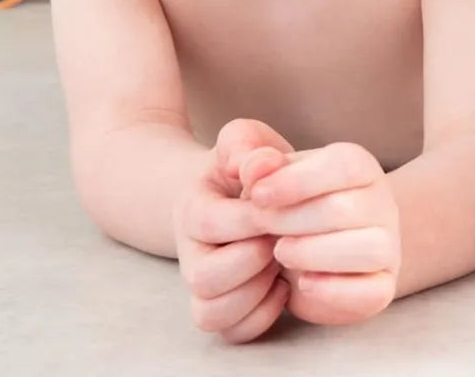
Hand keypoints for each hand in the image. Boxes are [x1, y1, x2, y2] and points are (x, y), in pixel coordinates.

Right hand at [173, 119, 294, 343]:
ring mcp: (205, 288)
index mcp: (192, 209)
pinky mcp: (225, 311)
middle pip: (205, 277)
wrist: (234, 195)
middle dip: (252, 259)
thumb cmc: (245, 168)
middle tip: (283, 238)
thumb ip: (245, 144)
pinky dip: (262, 316)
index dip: (250, 218)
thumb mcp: (244, 142)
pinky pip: (234, 332)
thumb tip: (258, 164)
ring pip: (212, 313)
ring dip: (255, 292)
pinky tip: (283, 284)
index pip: (210, 222)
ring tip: (281, 263)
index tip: (281, 207)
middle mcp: (191, 254)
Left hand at [243, 141, 401, 326]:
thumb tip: (253, 167)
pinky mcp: (383, 286)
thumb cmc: (294, 205)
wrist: (322, 246)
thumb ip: (259, 166)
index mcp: (361, 167)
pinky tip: (303, 282)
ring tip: (280, 252)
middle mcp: (382, 203)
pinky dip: (333, 290)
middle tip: (260, 226)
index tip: (257, 195)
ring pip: (368, 249)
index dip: (297, 180)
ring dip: (313, 253)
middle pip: (345, 209)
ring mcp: (388, 246)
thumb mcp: (275, 177)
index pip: (343, 165)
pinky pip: (372, 292)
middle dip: (292, 219)